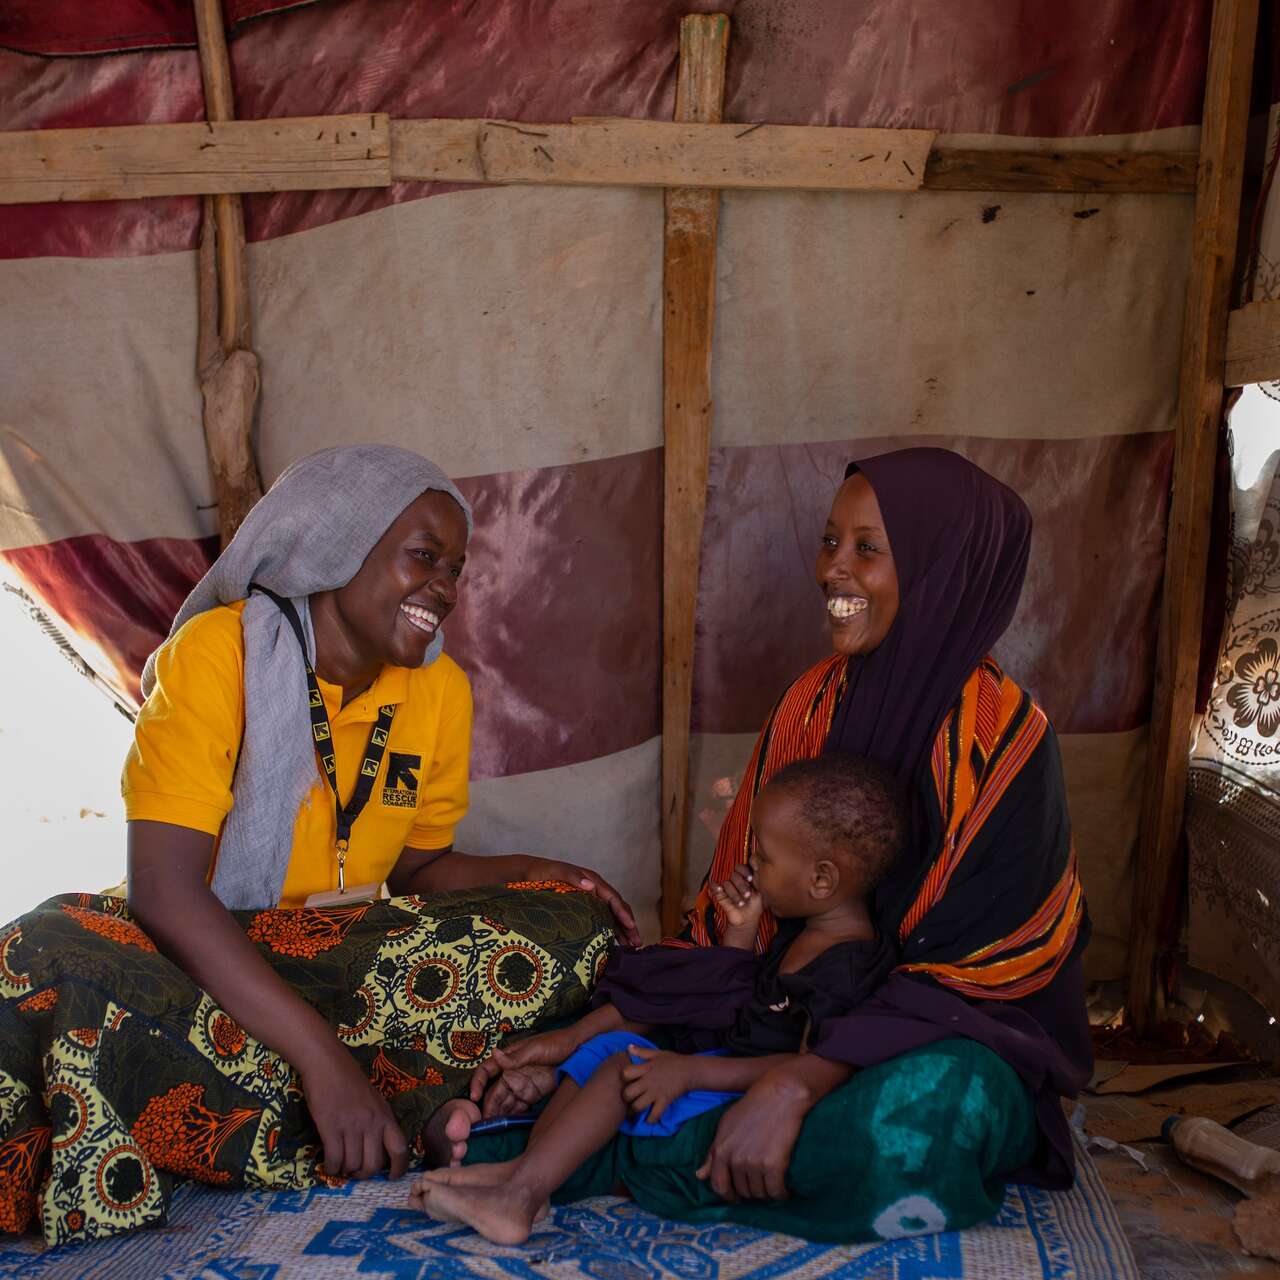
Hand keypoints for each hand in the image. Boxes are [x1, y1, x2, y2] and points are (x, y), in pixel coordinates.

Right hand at [299, 1042, 409, 1180]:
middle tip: (356, 1172)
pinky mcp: (331, 1127)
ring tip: (341, 1165)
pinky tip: (329, 1164)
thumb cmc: (350, 1081)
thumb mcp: (374, 1100)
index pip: (400, 1148)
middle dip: (364, 1175)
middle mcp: (372, 1123)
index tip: (392, 1177)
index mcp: (385, 1116)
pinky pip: (334, 1159)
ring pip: (353, 1164)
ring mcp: (352, 1125)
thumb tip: (378, 1148)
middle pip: (373, 1164)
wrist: (328, 1064)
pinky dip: (331, 1167)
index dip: (398, 1168)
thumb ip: (379, 1122)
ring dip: (346, 1170)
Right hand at [468, 1027, 579, 1117]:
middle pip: (495, 1091)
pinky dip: (513, 1115)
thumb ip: (516, 1057)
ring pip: (506, 1101)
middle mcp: (513, 1072)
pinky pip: (519, 1106)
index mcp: (510, 1058)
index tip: (474, 1097)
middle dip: (488, 1106)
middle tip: (483, 1123)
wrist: (578, 1049)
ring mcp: (523, 1083)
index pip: (487, 1070)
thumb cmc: (556, 1043)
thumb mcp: (535, 1049)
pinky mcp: (533, 1093)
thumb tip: (494, 1054)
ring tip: (493, 1128)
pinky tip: (509, 1125)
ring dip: (499, 1114)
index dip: (478, 1082)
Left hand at [526, 857, 641, 945]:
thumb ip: (573, 877)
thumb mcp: (557, 872)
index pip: (613, 898)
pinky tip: (615, 943)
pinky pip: (603, 919)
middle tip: (637, 943)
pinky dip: (611, 931)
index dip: (623, 912)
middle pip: (617, 908)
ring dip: (623, 931)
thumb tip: (590, 886)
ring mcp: (591, 900)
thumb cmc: (543, 872)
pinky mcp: (585, 908)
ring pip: (612, 916)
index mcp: (592, 881)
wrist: (530, 874)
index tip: (631, 926)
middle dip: (629, 925)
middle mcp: (595, 890)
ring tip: (632, 947)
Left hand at [621, 1045, 695, 1124]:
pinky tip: (649, 1118)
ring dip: (635, 1110)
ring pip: (638, 1106)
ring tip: (636, 1109)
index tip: (626, 1080)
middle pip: (628, 1093)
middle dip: (626, 1098)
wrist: (690, 1070)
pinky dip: (650, 1119)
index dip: (623, 1078)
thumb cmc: (673, 1061)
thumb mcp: (657, 1053)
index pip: (626, 1073)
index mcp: (645, 1068)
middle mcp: (648, 1081)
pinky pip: (654, 1115)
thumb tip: (628, 1048)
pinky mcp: (665, 1101)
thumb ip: (641, 1051)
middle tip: (629, 1099)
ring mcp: (656, 1092)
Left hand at [695, 1073, 806, 1201]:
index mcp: (720, 1150)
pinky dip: (781, 1194)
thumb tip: (699, 1176)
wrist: (780, 1095)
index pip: (718, 1185)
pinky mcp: (773, 1165)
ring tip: (773, 1184)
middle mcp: (734, 1159)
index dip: (728, 1195)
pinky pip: (776, 1191)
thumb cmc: (753, 1106)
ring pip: (759, 1193)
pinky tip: (784, 1190)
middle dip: (751, 1192)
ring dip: (766, 1193)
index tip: (737, 1196)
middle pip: (742, 1191)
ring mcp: (753, 1163)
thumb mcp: (726, 1125)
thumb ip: (712, 1152)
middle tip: (760, 1184)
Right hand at [709, 865, 762, 933]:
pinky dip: (716, 887)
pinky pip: (714, 887)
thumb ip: (757, 881)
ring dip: (734, 894)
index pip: (742, 868)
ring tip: (741, 903)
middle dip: (742, 886)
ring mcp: (727, 887)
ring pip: (727, 883)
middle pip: (735, 875)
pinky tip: (720, 889)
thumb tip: (755, 868)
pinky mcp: (720, 895)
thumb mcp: (760, 893)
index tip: (750, 879)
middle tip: (747, 895)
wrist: (747, 920)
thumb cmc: (755, 906)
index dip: (745, 872)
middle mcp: (736, 880)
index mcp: (745, 877)